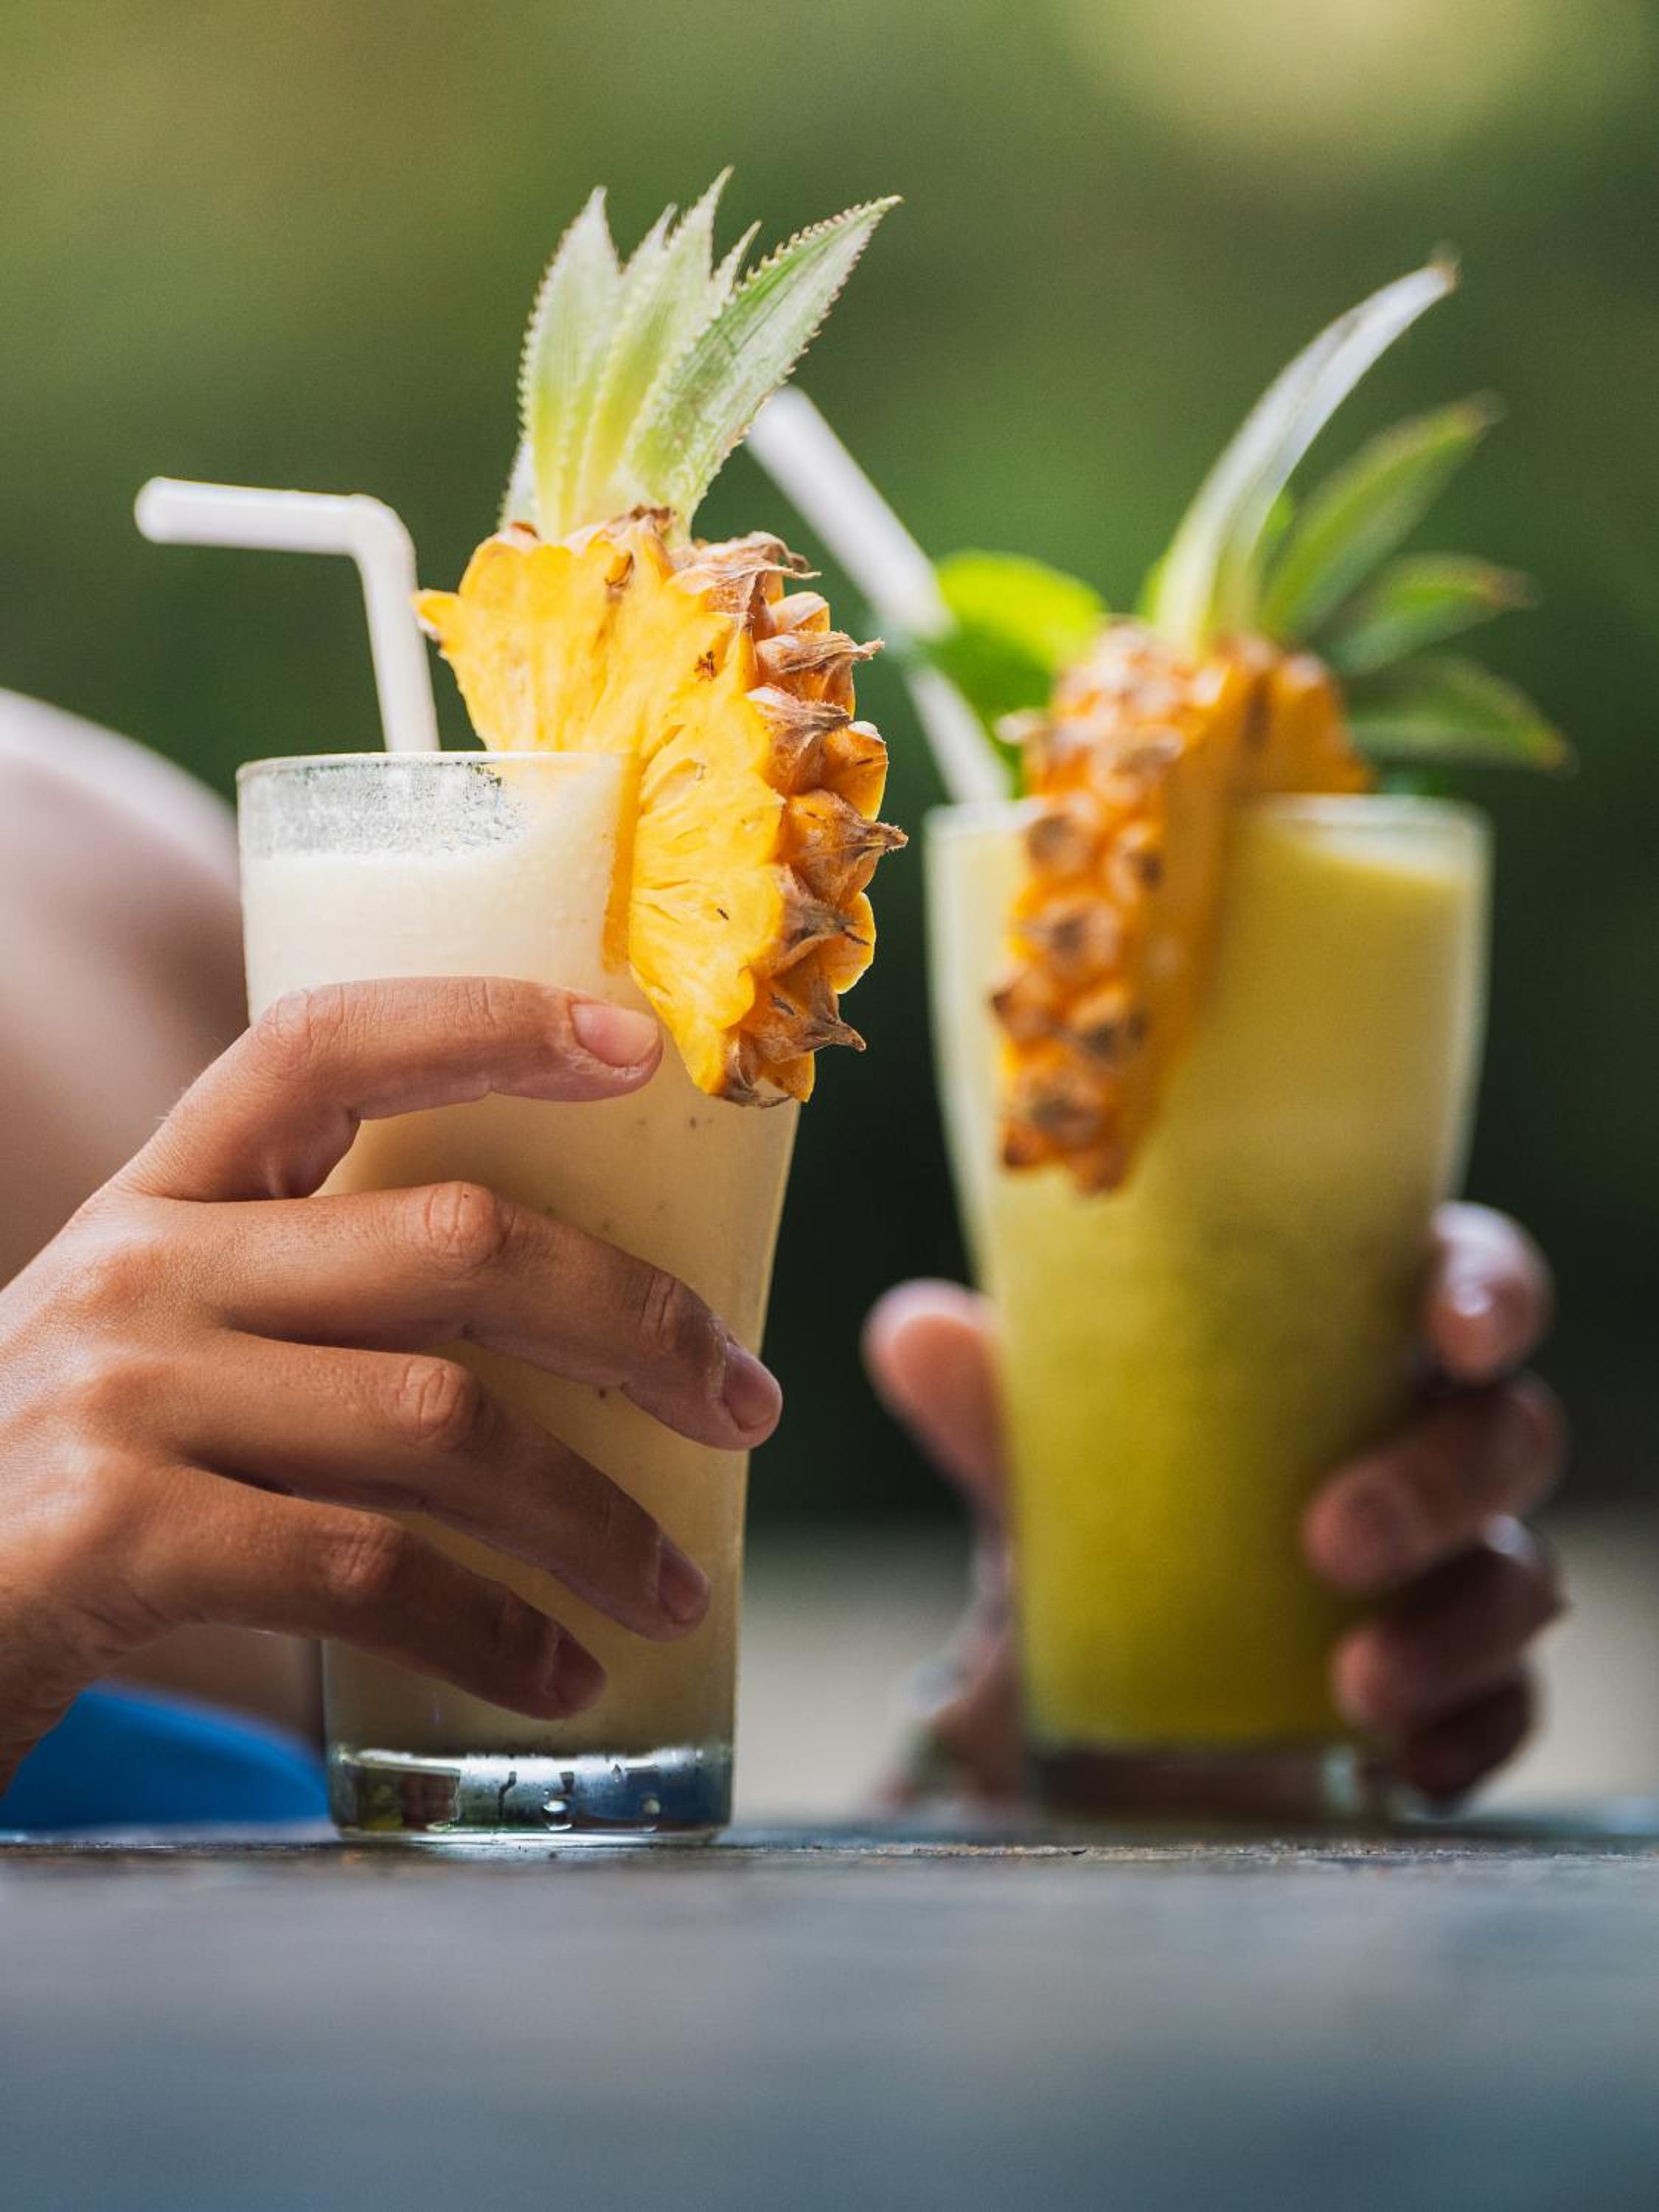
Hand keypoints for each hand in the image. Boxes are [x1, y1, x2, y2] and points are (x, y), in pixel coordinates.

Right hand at [0, 977, 781, 1792]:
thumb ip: (302, 1317)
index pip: (327, 1046)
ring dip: (592, 1516)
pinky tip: (560, 1677)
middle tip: (746, 1405)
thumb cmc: (60, 1491)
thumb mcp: (157, 1353)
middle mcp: (138, 1271)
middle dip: (635, 1323)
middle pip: (452, 1241)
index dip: (489, 1022)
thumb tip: (571, 1341)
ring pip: (441, 1419)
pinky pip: (367, 1568)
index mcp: (161, 1199)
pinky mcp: (110, 1535)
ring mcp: (120, 1396)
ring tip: (677, 1586)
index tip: (639, 1046)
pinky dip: (491, 1631)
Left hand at [864, 1203, 1562, 1806]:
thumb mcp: (1055, 1465)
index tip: (1451, 1331)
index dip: (1482, 1293)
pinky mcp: (1463, 1689)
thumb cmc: (1119, 1506)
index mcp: (1357, 1341)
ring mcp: (1462, 1568)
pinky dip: (1465, 1735)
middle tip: (1330, 1539)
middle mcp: (1432, 1442)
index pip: (1462, 1281)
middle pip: (1506, 1433)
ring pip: (1519, 1578)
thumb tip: (910, 1332)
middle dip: (1438, 1483)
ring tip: (1351, 1686)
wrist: (1109, 1672)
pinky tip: (1402, 1769)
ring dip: (1451, 1630)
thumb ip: (1002, 1409)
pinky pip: (1505, 1710)